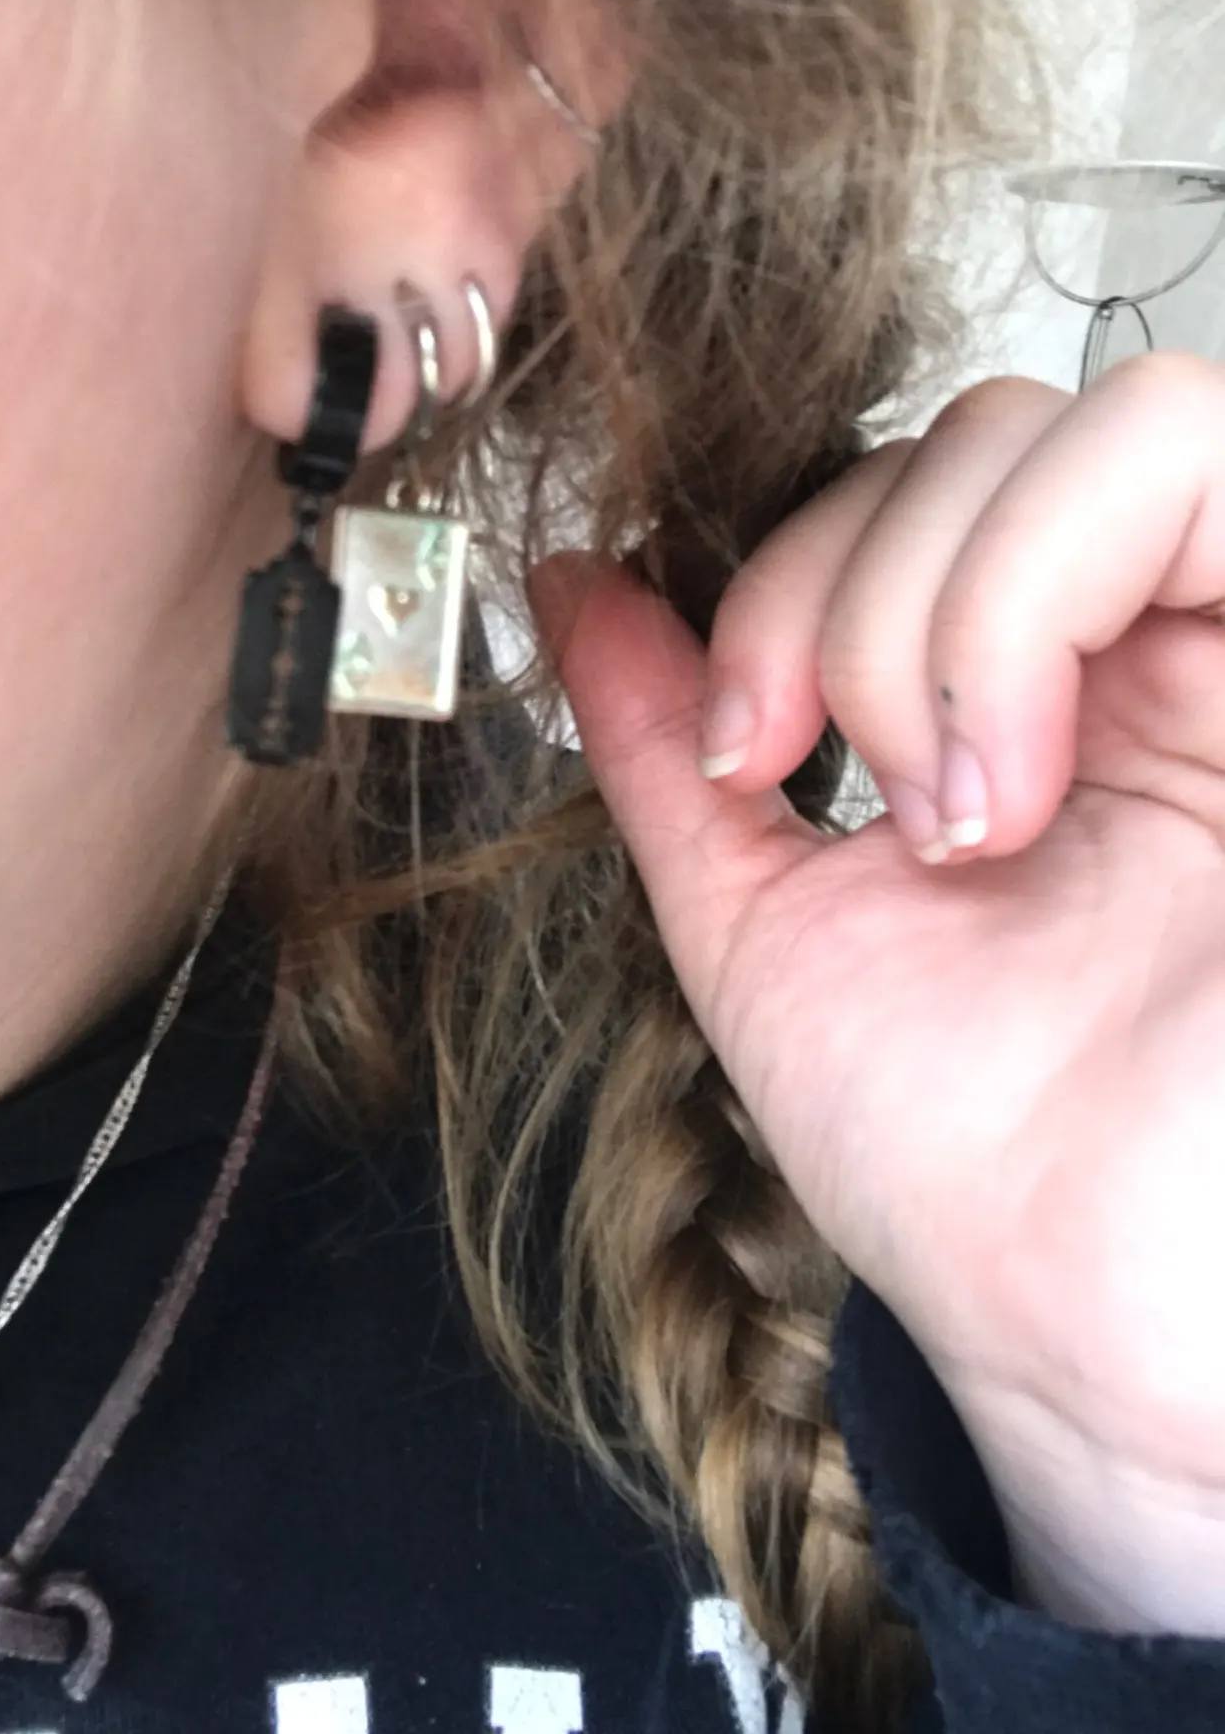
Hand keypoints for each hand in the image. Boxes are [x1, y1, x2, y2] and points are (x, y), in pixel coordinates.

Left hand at [534, 352, 1224, 1636]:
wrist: (1083, 1308)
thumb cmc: (955, 1146)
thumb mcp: (761, 911)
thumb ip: (670, 737)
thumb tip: (569, 586)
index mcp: (1025, 697)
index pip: (900, 487)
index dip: (784, 576)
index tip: (746, 751)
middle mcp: (1145, 653)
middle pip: (979, 432)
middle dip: (850, 598)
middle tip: (851, 795)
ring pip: (1083, 425)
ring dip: (943, 613)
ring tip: (957, 819)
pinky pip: (1182, 457)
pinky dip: (1028, 594)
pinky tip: (1020, 785)